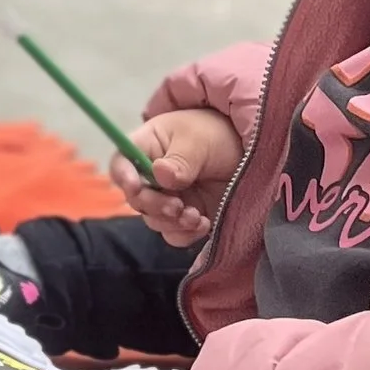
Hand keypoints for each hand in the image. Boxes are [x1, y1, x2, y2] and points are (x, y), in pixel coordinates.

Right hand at [106, 106, 244, 248]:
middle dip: (153, 206)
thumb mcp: (199, 141)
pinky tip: (204, 224)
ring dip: (171, 222)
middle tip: (176, 206)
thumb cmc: (217, 135)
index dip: (123, 176)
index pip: (122, 162)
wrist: (248, 154)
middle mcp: (152, 176)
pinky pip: (174, 234)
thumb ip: (180, 159)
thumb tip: (160, 175)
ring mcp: (168, 198)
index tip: (135, 186)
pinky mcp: (185, 217)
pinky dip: (185, 234)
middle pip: (136, 198)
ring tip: (195, 216)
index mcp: (147, 148)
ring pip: (154, 220)